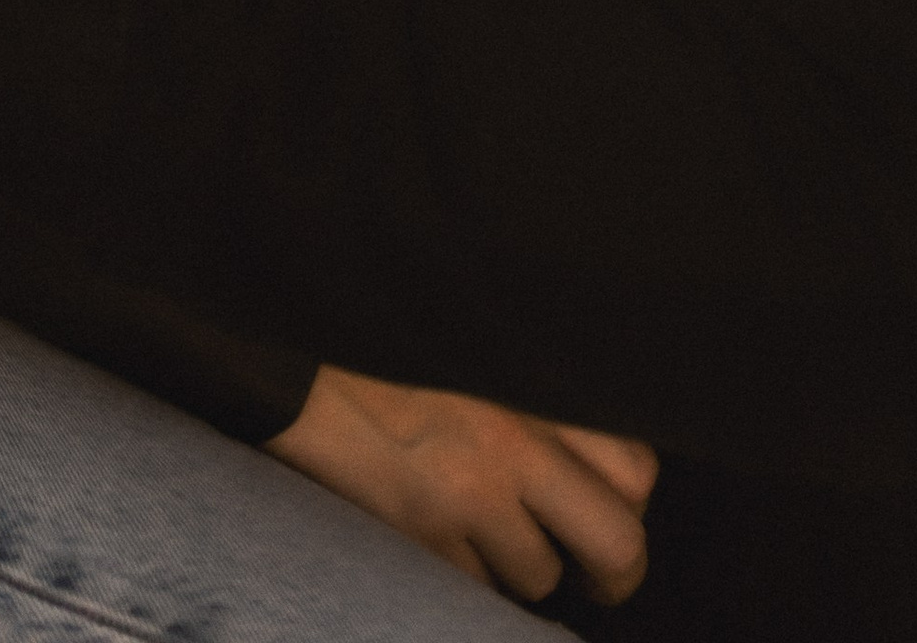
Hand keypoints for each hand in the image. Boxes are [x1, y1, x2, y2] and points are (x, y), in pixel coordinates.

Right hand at [270, 363, 656, 606]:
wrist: (282, 343)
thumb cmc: (379, 329)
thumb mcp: (470, 334)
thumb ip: (527, 374)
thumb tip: (584, 437)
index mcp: (532, 378)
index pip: (634, 465)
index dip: (629, 495)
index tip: (611, 501)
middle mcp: (513, 442)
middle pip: (617, 543)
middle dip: (615, 571)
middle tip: (600, 574)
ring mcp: (466, 498)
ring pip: (539, 575)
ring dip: (521, 564)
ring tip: (487, 530)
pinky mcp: (416, 539)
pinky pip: (471, 587)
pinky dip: (462, 572)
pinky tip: (438, 534)